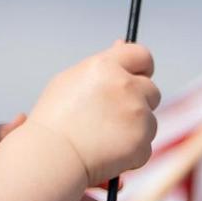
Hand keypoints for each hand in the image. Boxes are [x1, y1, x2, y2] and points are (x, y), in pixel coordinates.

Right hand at [27, 41, 159, 187]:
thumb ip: (102, 65)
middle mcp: (125, 86)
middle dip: (138, 103)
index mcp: (106, 66)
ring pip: (150, 121)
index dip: (142, 68)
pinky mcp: (141, 142)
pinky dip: (131, 152)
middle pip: (151, 90)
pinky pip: (145, 146)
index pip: (141, 55)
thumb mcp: (70, 81)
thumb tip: (121, 43)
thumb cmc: (54, 119)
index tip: (138, 78)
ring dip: (135, 129)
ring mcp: (137, 114)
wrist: (50, 157)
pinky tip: (107, 153)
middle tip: (113, 117)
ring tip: (103, 138)